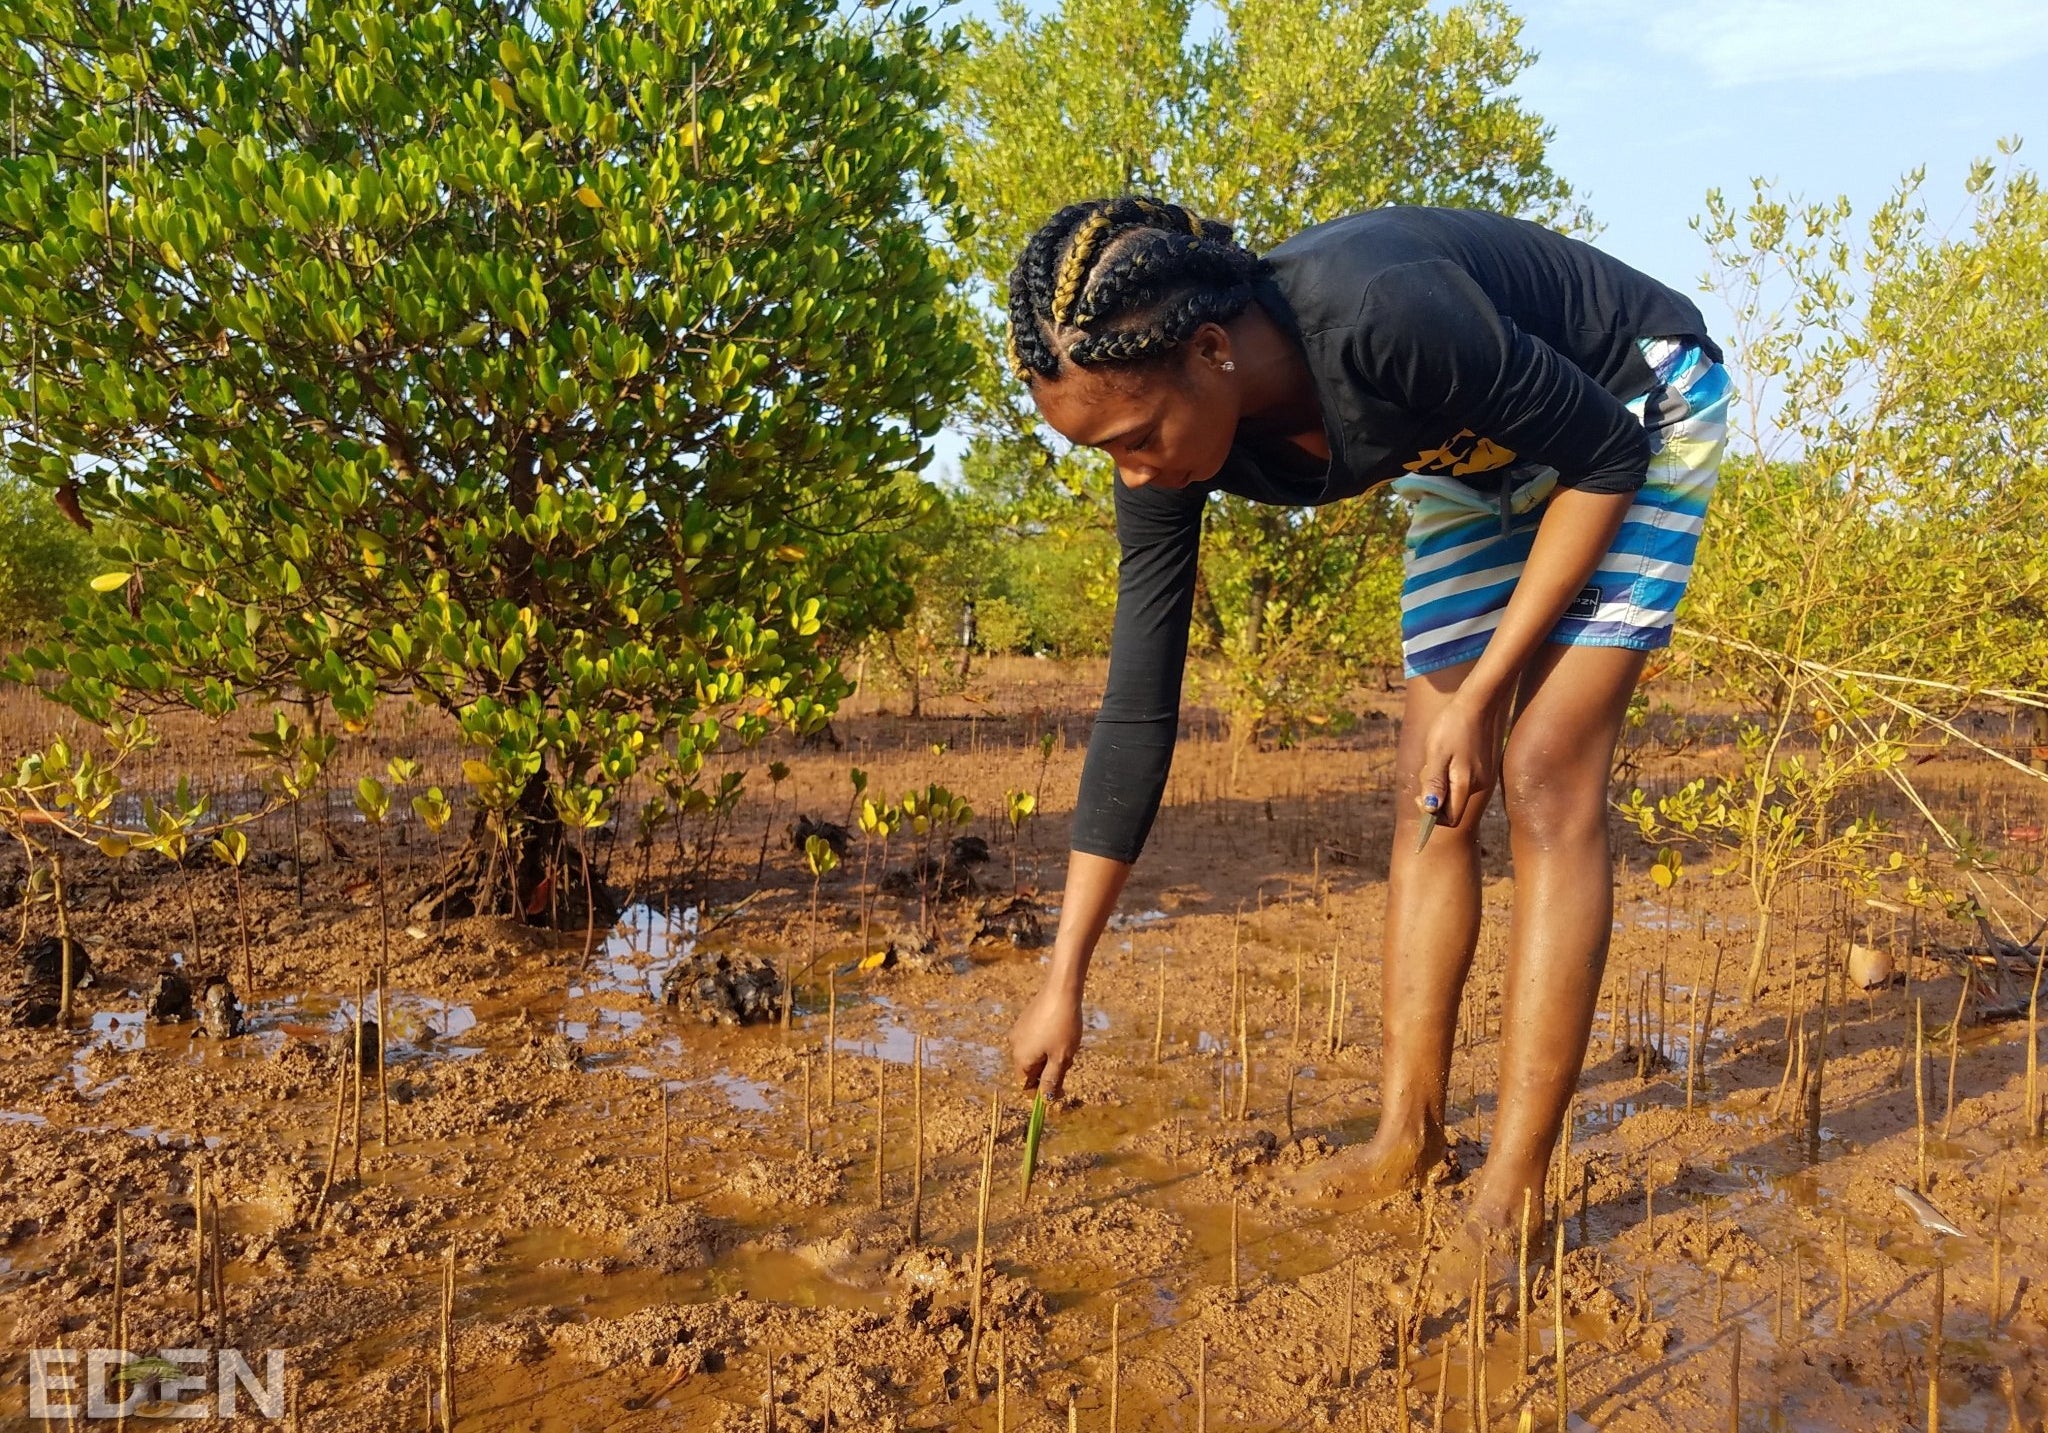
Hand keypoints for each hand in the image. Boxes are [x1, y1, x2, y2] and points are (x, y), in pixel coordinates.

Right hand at [1010, 981, 1083, 1097]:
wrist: (1061, 990)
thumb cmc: (1063, 1026)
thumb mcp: (1061, 1058)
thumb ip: (1052, 1080)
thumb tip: (1045, 1100)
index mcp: (1021, 1059)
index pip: (1026, 1086)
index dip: (1043, 1091)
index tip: (1062, 1087)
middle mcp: (1015, 1046)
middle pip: (1031, 1070)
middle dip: (1049, 1070)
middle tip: (1068, 1059)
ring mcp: (1018, 1031)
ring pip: (1034, 1055)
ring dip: (1050, 1056)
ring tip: (1066, 1043)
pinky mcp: (1025, 1020)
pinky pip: (1034, 1040)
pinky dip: (1047, 1042)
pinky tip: (1060, 1031)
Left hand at [1416, 692, 1504, 827]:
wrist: (1476, 704)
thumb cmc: (1452, 726)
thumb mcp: (1436, 753)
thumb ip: (1434, 783)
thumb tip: (1431, 809)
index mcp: (1466, 784)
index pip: (1450, 818)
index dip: (1432, 815)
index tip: (1419, 796)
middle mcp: (1478, 785)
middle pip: (1451, 807)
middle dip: (1434, 795)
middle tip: (1427, 770)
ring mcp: (1482, 778)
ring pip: (1455, 793)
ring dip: (1440, 782)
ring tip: (1437, 757)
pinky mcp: (1482, 770)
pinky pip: (1460, 782)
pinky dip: (1448, 774)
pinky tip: (1446, 754)